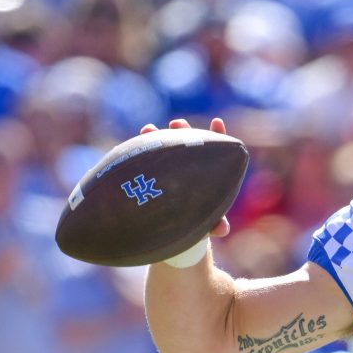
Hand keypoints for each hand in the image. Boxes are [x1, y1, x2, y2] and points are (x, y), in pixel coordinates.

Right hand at [139, 118, 230, 237]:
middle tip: (177, 125)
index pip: (215, 148)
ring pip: (165, 146)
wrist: (177, 228)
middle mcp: (189, 163)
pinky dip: (139, 150)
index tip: (216, 122)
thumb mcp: (207, 223)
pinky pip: (145, 158)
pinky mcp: (152, 171)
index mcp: (208, 171)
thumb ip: (216, 225)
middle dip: (183, 130)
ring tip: (148, 129)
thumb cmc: (198, 222)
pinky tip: (130, 146)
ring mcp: (170, 165)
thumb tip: (222, 230)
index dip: (217, 134)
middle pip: (188, 141)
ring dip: (157, 135)